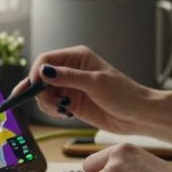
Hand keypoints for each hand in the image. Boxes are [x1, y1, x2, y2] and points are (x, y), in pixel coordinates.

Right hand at [10, 46, 151, 135]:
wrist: (137, 115)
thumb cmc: (123, 94)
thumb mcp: (95, 83)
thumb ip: (69, 77)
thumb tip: (44, 71)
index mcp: (78, 57)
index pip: (47, 59)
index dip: (37, 72)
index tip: (34, 87)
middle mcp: (71, 70)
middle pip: (41, 77)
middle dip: (39, 91)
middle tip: (51, 103)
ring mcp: (70, 87)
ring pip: (44, 93)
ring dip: (47, 103)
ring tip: (64, 110)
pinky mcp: (71, 103)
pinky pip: (51, 105)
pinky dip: (53, 111)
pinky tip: (67, 114)